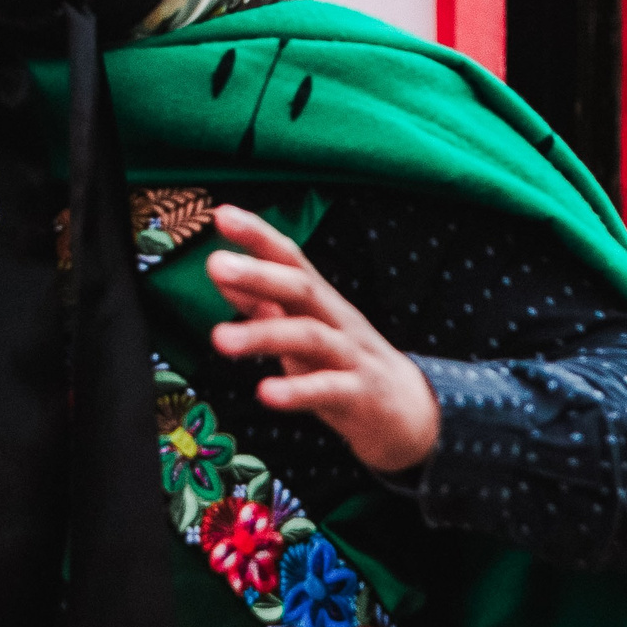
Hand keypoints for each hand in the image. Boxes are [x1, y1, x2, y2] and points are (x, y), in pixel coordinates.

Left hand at [204, 205, 440, 473]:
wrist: (409, 412)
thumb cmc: (343, 365)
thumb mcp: (303, 333)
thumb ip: (263, 304)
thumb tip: (221, 271)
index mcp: (321, 302)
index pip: (291, 260)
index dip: (259, 236)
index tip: (221, 214)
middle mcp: (338, 320)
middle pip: (302, 289)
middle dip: (259, 274)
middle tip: (216, 263)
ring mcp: (352, 356)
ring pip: (310, 337)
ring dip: (263, 335)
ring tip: (219, 338)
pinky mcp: (360, 396)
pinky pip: (328, 390)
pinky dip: (296, 391)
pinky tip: (264, 392)